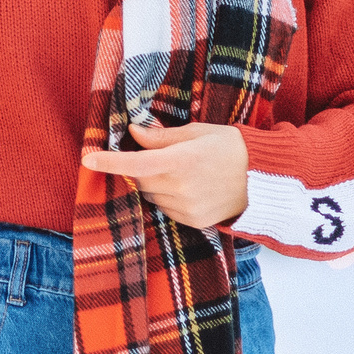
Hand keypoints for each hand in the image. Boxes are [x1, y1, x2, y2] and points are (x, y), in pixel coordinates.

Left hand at [79, 124, 248, 228]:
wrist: (265, 180)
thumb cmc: (233, 148)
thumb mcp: (198, 132)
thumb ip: (162, 136)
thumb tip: (133, 133)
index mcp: (182, 161)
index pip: (135, 164)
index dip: (110, 162)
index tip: (88, 159)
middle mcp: (181, 188)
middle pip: (140, 180)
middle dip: (139, 168)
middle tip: (153, 156)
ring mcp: (187, 208)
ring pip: (152, 196)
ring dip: (154, 184)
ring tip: (179, 171)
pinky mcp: (194, 221)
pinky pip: (166, 209)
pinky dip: (167, 197)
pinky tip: (187, 187)